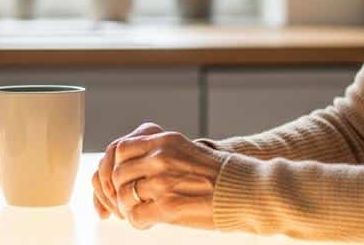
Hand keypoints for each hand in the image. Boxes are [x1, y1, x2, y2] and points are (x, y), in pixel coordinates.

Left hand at [99, 123, 227, 230]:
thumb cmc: (223, 175)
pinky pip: (135, 215)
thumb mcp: (189, 151)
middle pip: (117, 173)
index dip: (115, 167)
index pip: (121, 149)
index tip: (120, 180)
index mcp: (166, 141)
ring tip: (139, 213)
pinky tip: (149, 222)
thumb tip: (139, 169)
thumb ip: (164, 155)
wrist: (248, 190)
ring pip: (124, 195)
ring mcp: (163, 181)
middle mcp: (161, 157)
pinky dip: (138, 221)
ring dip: (127, 207)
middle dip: (118, 190)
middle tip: (128, 202)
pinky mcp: (168, 206)